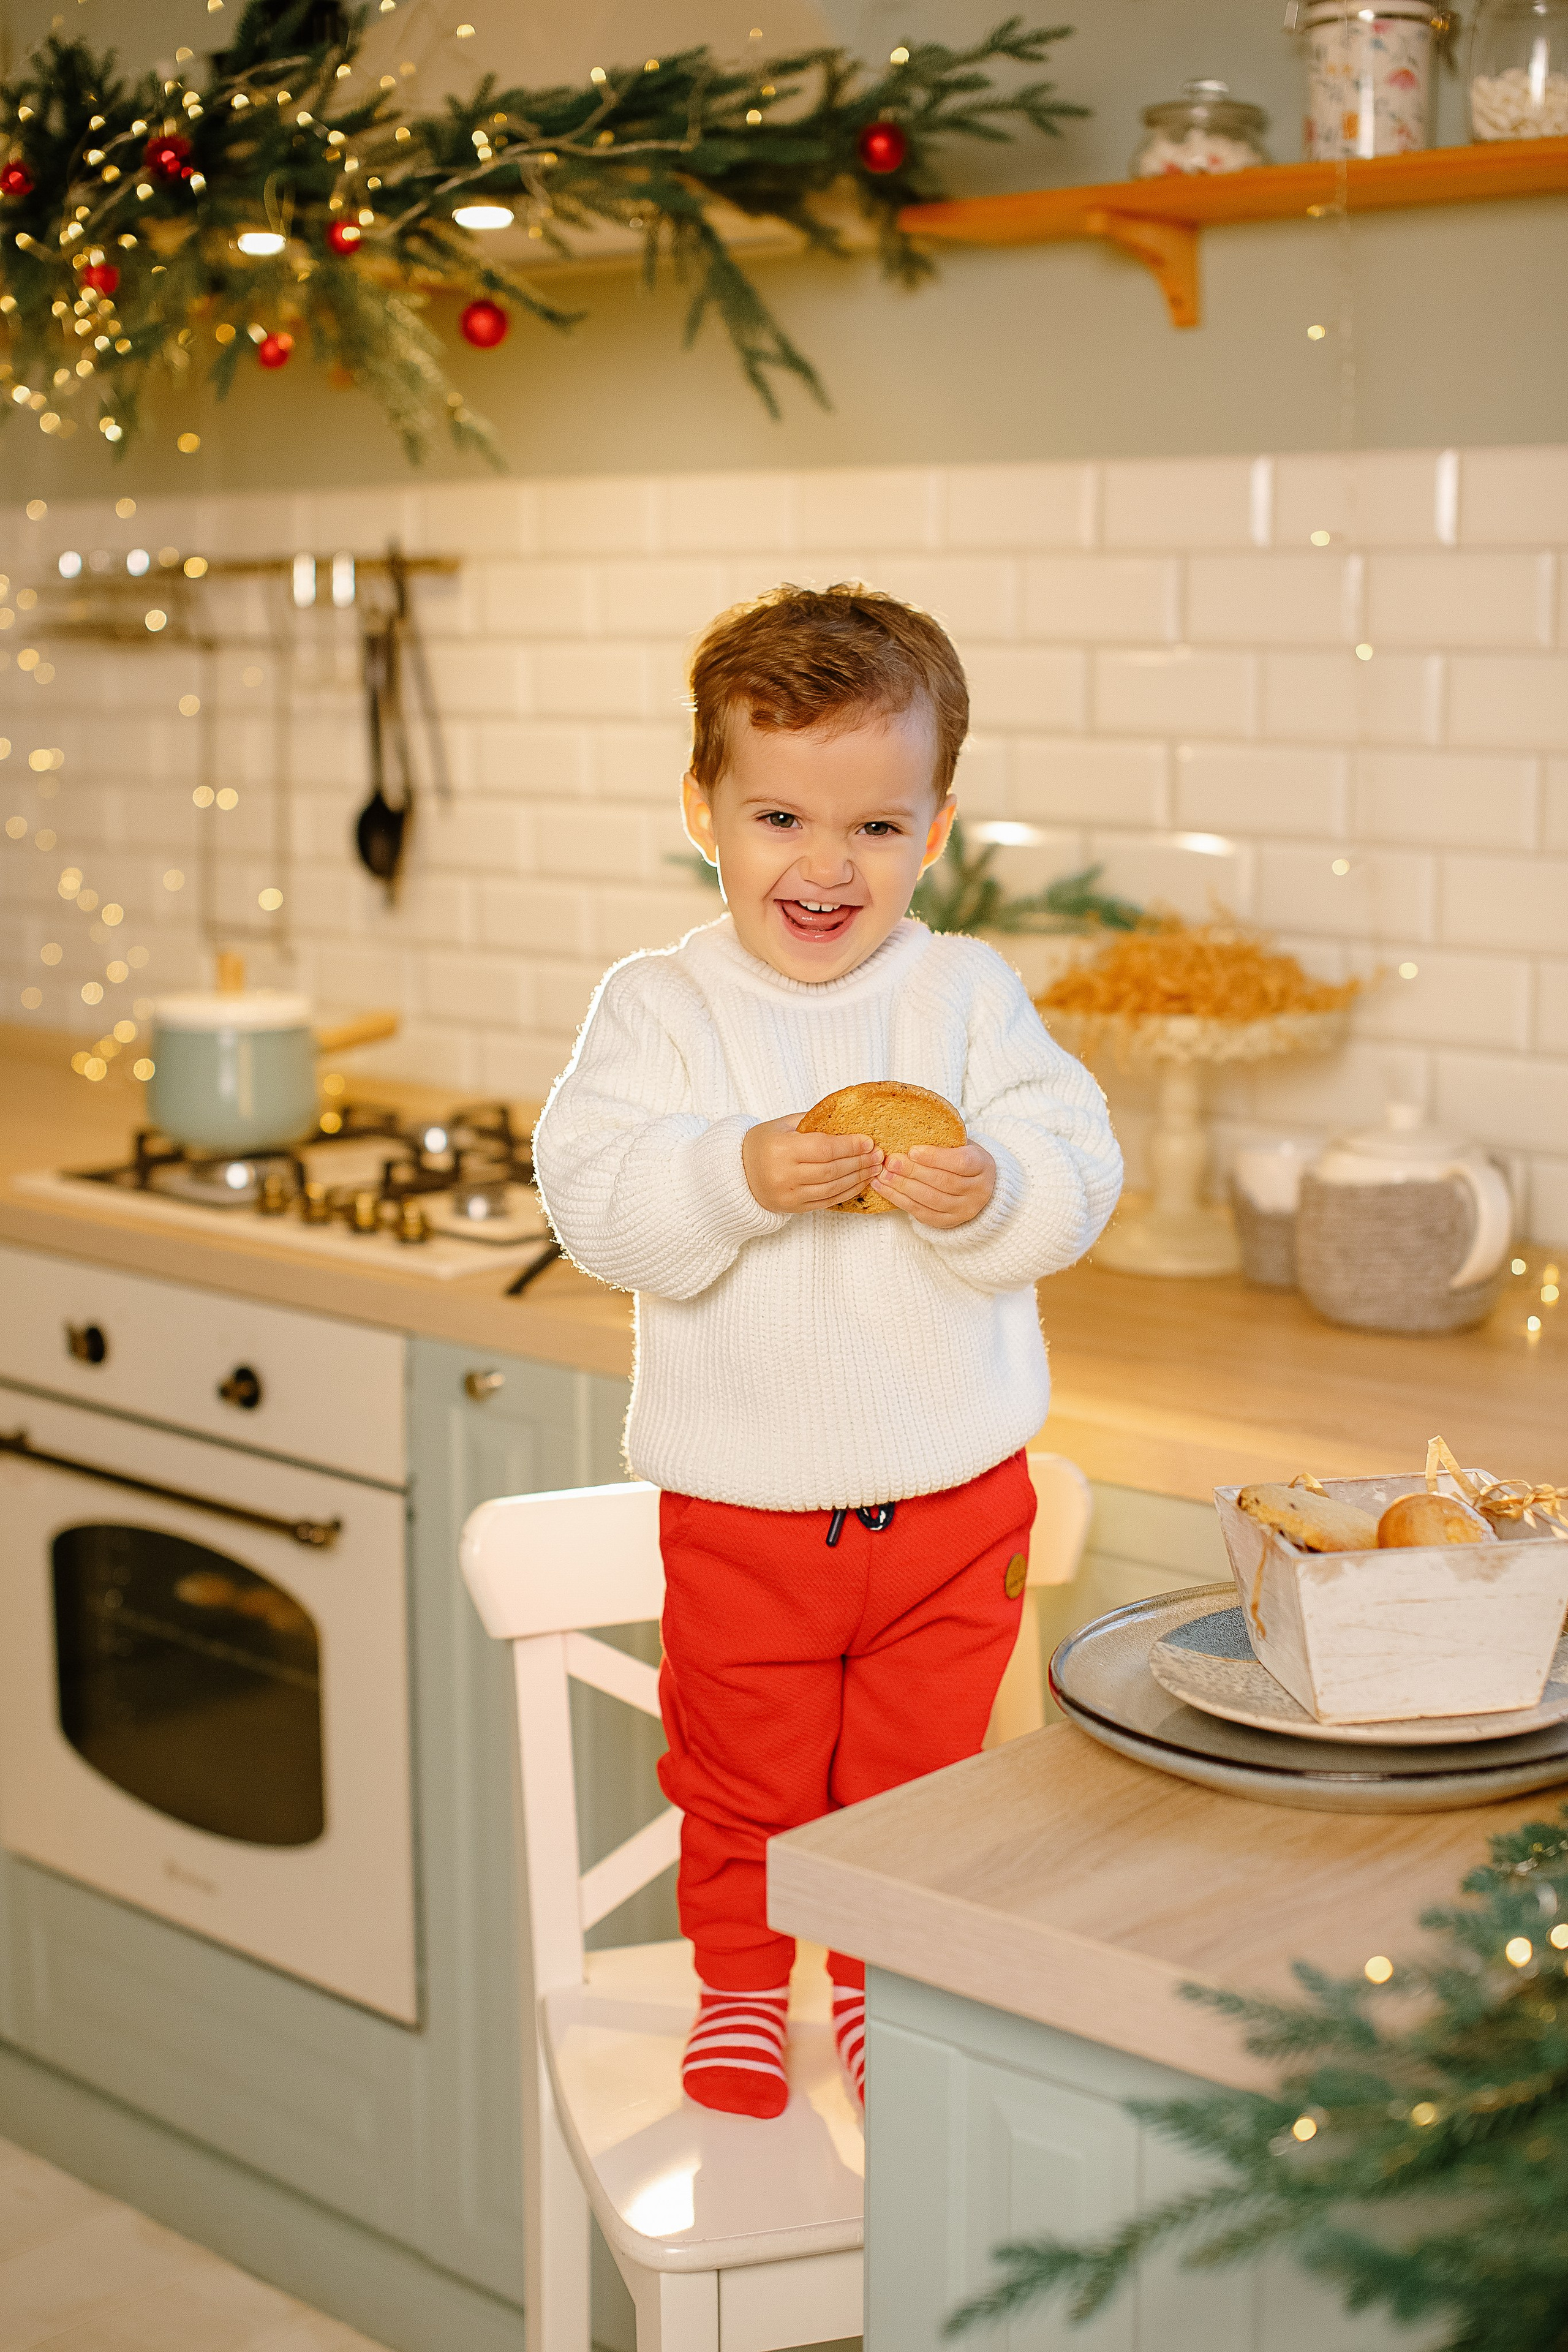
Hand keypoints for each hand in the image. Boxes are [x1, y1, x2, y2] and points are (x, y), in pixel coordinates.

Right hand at [742, 1114, 882, 1214]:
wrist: (738, 1173)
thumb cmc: (763, 1144)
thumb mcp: (783, 1125)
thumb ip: (814, 1122)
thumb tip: (849, 1120)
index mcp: (781, 1149)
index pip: (824, 1149)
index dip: (850, 1146)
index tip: (868, 1141)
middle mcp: (784, 1175)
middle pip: (832, 1170)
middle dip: (859, 1162)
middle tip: (878, 1155)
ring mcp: (789, 1195)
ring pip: (832, 1188)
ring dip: (858, 1178)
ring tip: (874, 1169)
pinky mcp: (794, 1208)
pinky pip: (827, 1202)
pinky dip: (847, 1192)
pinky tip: (860, 1182)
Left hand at [872, 1141, 996, 1227]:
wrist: (978, 1186)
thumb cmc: (963, 1159)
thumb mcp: (961, 1145)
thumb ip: (943, 1142)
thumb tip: (907, 1134)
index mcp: (983, 1166)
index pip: (960, 1162)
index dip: (934, 1157)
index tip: (912, 1150)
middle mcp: (978, 1191)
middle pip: (943, 1182)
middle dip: (913, 1171)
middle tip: (890, 1162)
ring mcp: (964, 1209)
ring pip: (930, 1199)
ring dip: (902, 1187)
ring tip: (883, 1175)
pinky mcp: (948, 1222)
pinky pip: (921, 1213)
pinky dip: (899, 1200)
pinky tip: (884, 1189)